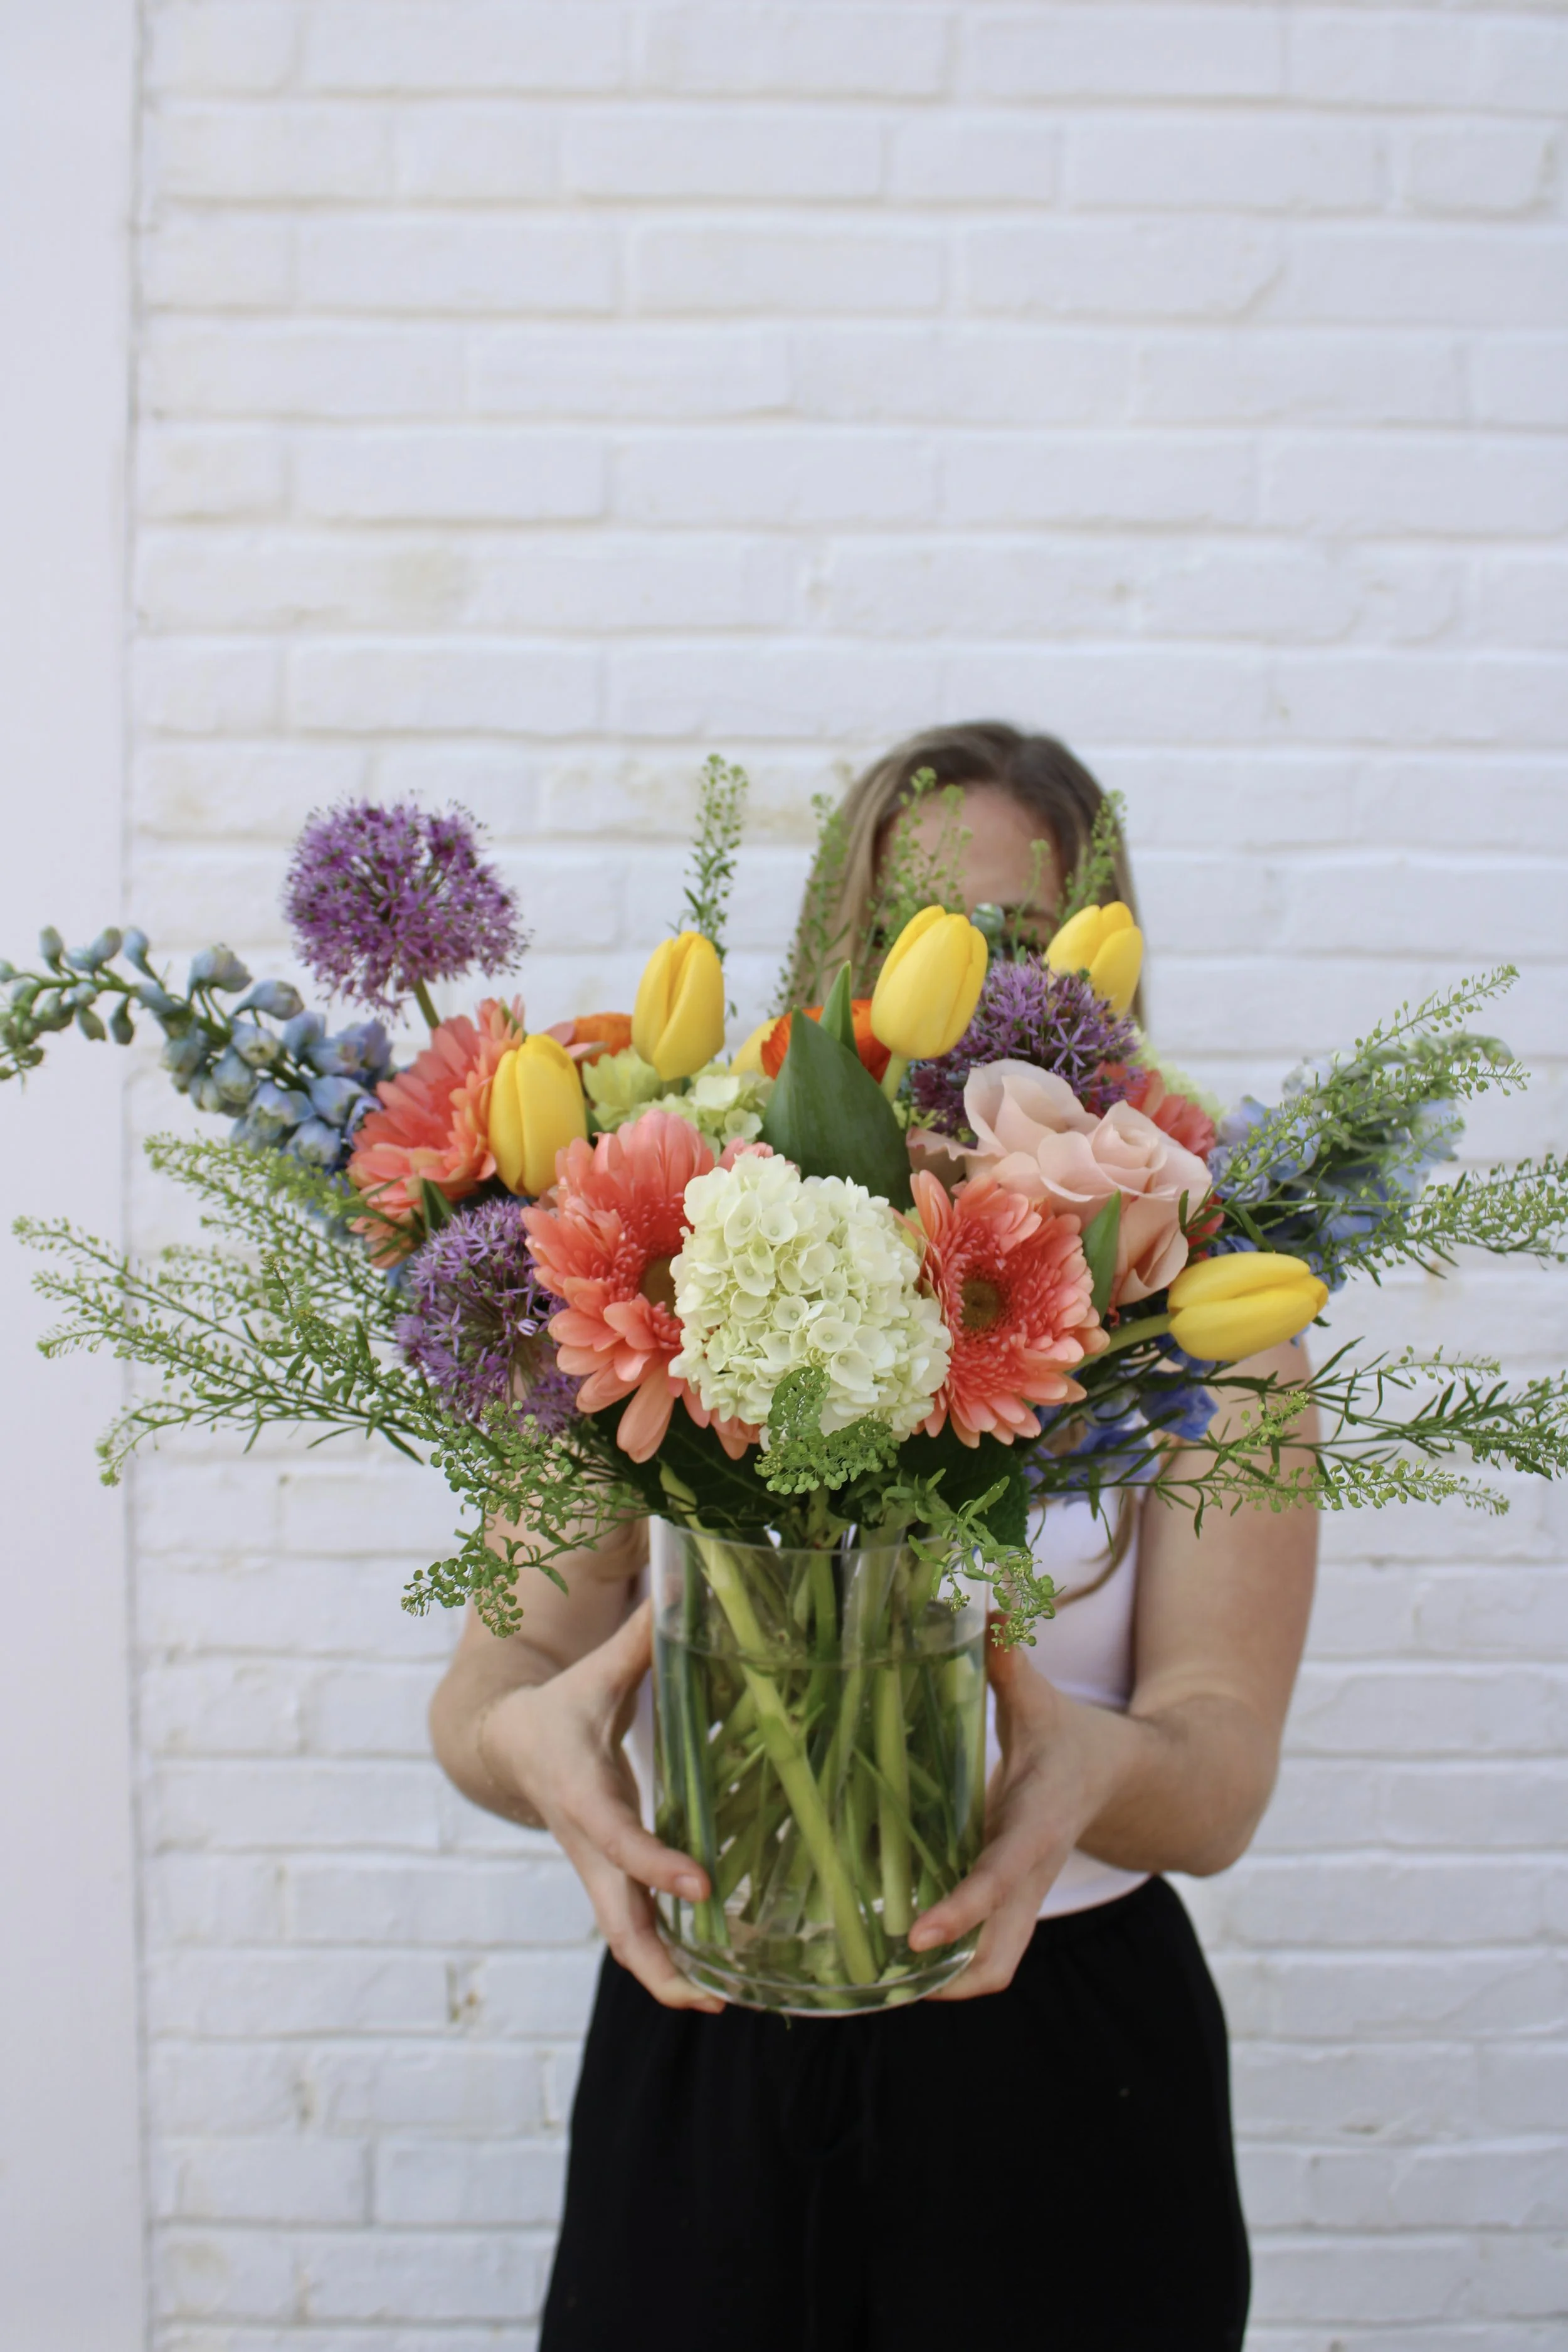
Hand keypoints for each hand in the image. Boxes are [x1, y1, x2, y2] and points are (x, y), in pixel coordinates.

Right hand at [480, 1598, 723, 2013]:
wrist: (503, 1744)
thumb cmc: (561, 1706)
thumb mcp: (599, 1670)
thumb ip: (645, 1636)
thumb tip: (687, 1584)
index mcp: (582, 1793)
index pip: (618, 1839)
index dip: (656, 1865)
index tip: (702, 1886)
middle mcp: (586, 1843)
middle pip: (614, 1920)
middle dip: (657, 1963)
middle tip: (711, 1994)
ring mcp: (594, 1869)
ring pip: (623, 1938)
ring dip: (665, 1976)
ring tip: (723, 1999)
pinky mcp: (605, 1878)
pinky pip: (632, 1928)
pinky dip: (666, 1958)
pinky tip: (713, 1976)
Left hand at [908, 1631, 1106, 2000]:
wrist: (1127, 1779)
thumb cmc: (1069, 1737)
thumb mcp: (1040, 1698)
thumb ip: (1010, 1657)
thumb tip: (991, 1601)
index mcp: (1037, 1825)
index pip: (1000, 1878)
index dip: (962, 1910)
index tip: (917, 1936)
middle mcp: (1031, 1875)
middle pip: (1001, 1958)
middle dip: (949, 1981)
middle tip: (881, 1978)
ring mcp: (1023, 1898)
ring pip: (992, 1967)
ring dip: (943, 1983)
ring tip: (870, 1976)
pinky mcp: (1010, 1905)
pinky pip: (981, 1951)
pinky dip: (945, 1966)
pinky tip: (887, 1955)